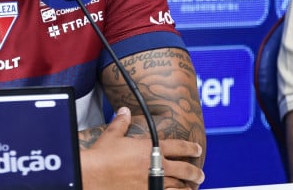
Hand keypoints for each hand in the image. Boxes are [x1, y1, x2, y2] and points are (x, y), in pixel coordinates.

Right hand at [81, 107, 203, 189]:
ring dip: (187, 188)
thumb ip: (121, 123)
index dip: (190, 147)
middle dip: (195, 172)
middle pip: (184, 169)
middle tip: (200, 175)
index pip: (178, 146)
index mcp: (150, 148)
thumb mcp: (112, 136)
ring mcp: (152, 183)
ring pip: (178, 187)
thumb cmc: (101, 156)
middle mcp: (156, 166)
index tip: (197, 149)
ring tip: (191, 189)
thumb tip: (124, 111)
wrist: (92, 175)